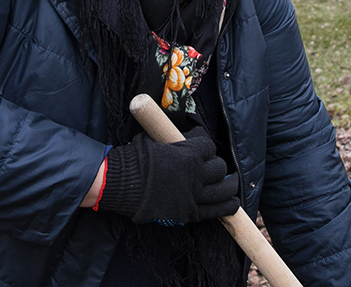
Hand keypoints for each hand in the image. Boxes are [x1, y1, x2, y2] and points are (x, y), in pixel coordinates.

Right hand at [98, 127, 238, 223]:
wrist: (118, 184)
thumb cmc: (132, 159)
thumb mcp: (154, 140)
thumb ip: (172, 142)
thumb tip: (179, 137)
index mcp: (188, 153)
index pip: (208, 146)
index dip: (205, 147)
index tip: (202, 148)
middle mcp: (195, 174)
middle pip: (219, 168)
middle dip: (217, 166)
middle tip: (212, 167)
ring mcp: (192, 195)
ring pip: (223, 190)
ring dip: (229, 185)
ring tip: (230, 182)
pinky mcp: (188, 212)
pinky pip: (215, 211)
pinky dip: (227, 206)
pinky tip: (232, 204)